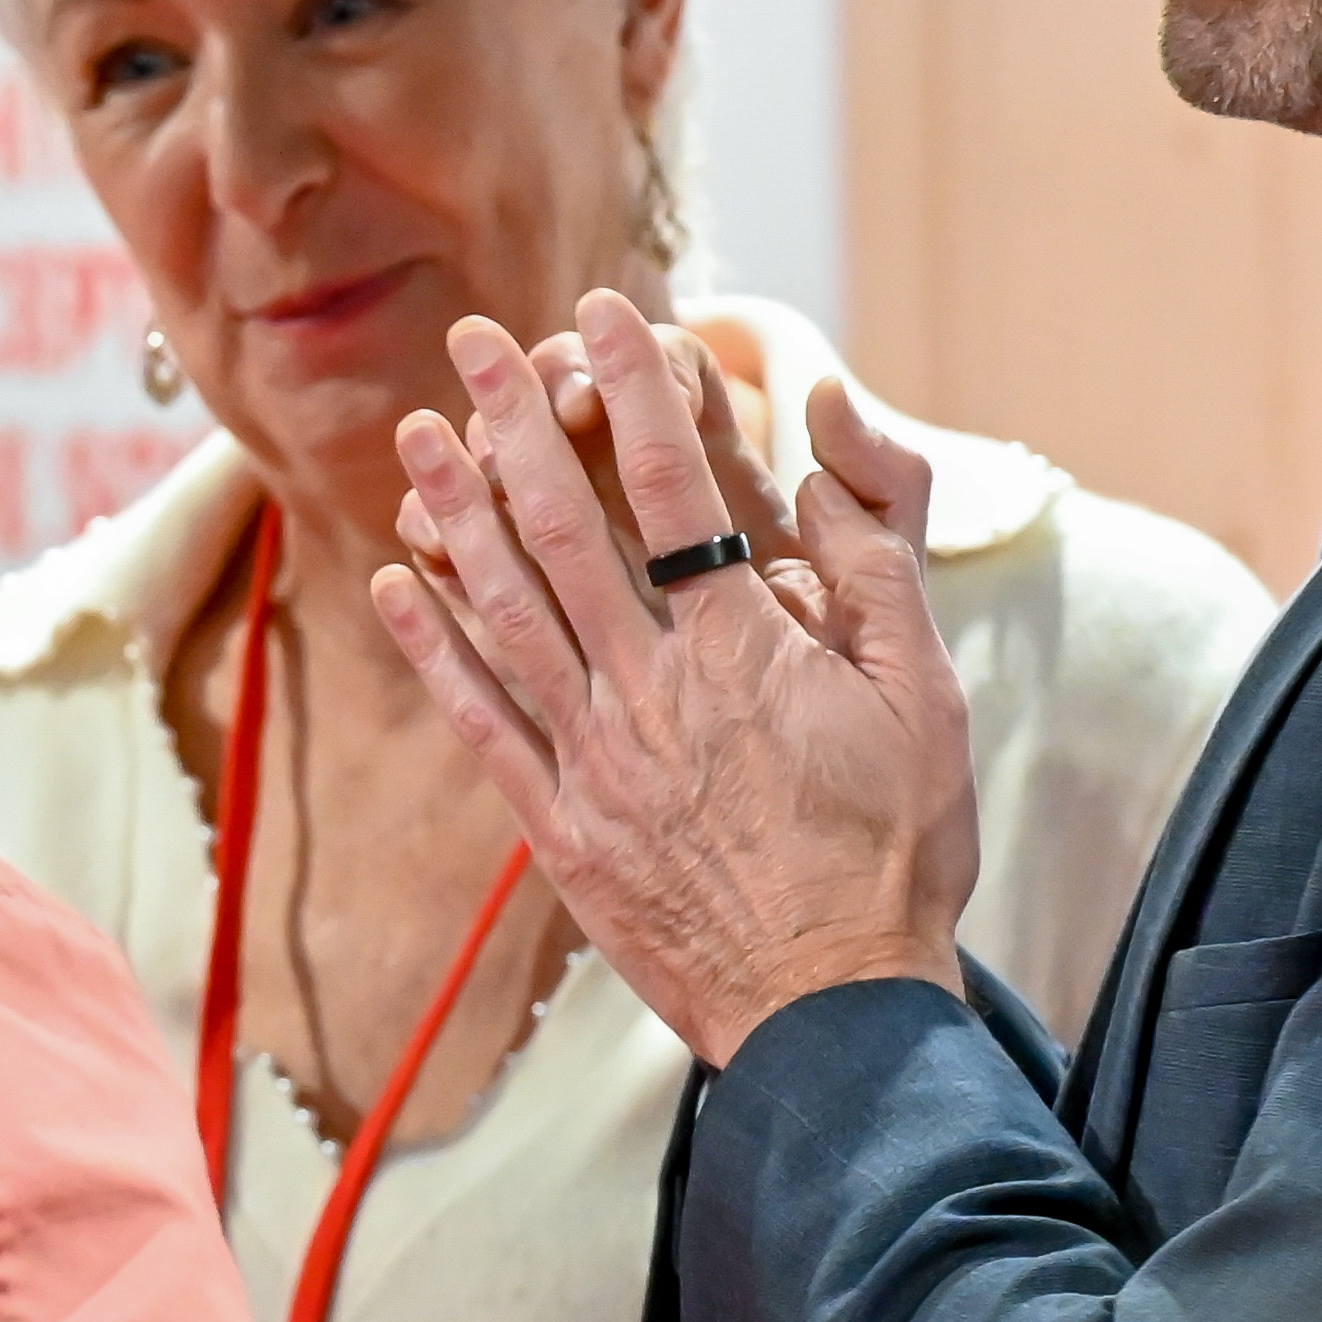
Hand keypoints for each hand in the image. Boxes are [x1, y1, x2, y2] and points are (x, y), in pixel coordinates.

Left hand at [366, 291, 982, 1065]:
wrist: (832, 1010)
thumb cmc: (894, 852)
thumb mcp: (926, 694)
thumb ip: (878, 557)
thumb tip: (830, 436)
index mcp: (746, 648)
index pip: (678, 483)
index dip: (638, 387)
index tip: (606, 311)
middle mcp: (653, 689)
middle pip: (566, 526)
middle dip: (517, 420)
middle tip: (474, 341)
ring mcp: (595, 758)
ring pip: (506, 608)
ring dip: (456, 512)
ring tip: (417, 433)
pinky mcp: (559, 827)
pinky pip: (480, 719)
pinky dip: (433, 645)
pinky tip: (395, 581)